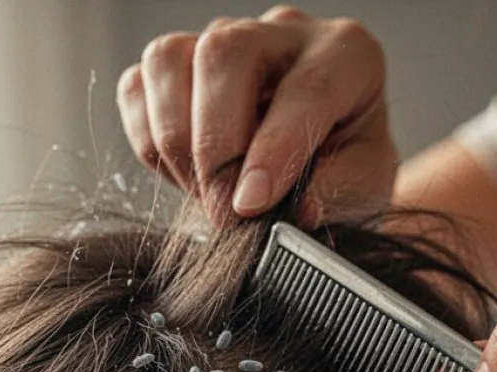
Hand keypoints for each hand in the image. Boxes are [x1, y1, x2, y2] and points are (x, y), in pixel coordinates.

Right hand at [117, 6, 398, 225]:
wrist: (315, 168)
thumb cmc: (342, 170)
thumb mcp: (360, 191)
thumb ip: (332, 196)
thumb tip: (291, 212)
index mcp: (346, 54)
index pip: (306, 89)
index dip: (273, 150)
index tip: (250, 204)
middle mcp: (283, 34)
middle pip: (224, 54)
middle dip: (213, 144)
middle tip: (221, 210)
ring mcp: (223, 40)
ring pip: (168, 58)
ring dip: (174, 139)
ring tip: (203, 193)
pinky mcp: (177, 64)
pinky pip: (137, 86)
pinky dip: (147, 139)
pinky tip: (183, 174)